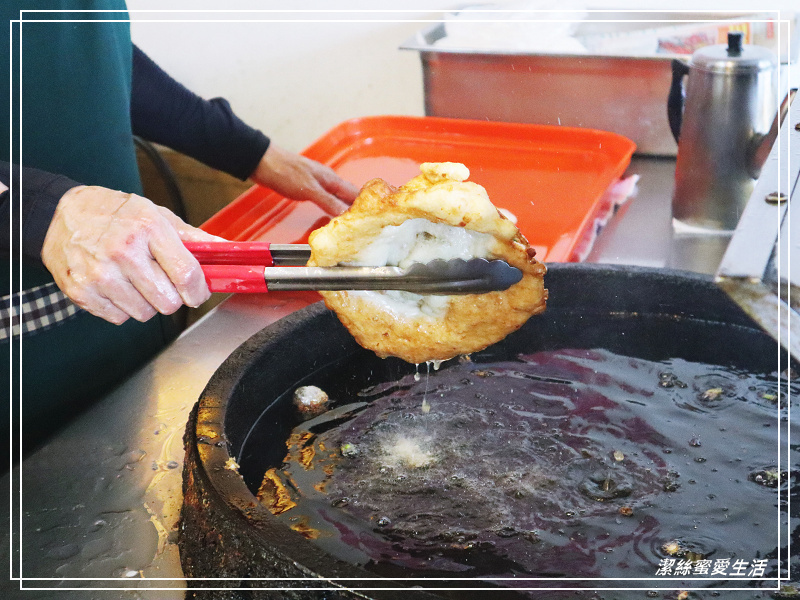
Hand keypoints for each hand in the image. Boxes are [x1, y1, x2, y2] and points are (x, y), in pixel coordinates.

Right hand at [42, 186, 222, 324]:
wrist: (61, 214)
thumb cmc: (117, 215)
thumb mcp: (157, 215)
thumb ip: (193, 237)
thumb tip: (227, 250)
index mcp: (148, 229)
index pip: (186, 274)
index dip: (198, 291)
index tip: (197, 293)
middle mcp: (123, 252)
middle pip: (168, 302)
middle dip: (172, 297)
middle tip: (163, 283)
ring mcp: (99, 273)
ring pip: (144, 314)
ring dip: (147, 303)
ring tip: (137, 281)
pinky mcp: (81, 291)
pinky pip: (119, 318)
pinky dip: (123, 308)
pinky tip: (117, 286)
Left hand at [250, 144, 358, 215]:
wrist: (262, 162)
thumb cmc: (285, 172)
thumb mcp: (309, 190)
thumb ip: (328, 201)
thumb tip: (347, 214)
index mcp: (331, 179)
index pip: (355, 193)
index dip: (367, 204)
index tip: (376, 217)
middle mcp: (328, 179)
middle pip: (349, 195)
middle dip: (359, 207)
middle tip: (367, 222)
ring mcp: (318, 182)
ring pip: (338, 196)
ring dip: (346, 207)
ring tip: (353, 220)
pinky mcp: (308, 186)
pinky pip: (327, 198)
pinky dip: (334, 206)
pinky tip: (333, 213)